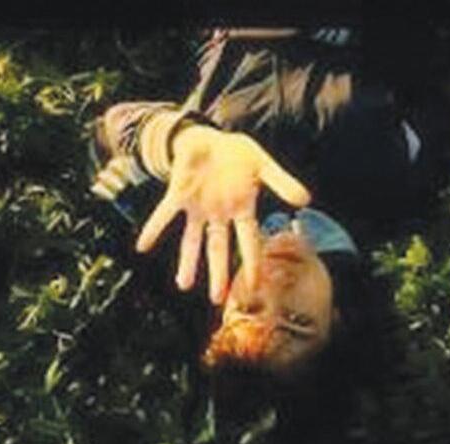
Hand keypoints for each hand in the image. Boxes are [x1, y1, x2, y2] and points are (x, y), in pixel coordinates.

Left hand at [134, 124, 310, 303]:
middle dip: (218, 273)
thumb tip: (307, 200)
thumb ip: (282, 182)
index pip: (249, 240)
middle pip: (219, 248)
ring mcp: (197, 207)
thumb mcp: (264, 165)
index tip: (253, 284)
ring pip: (191, 240)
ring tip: (183, 284)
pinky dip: (154, 229)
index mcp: (241, 209)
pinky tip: (142, 246)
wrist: (209, 138)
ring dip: (188, 261)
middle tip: (217, 298)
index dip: (251, 262)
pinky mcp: (179, 194)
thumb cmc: (238, 154)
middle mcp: (218, 215)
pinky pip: (165, 215)